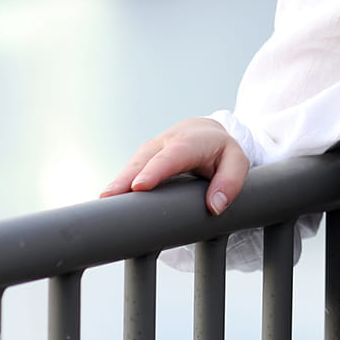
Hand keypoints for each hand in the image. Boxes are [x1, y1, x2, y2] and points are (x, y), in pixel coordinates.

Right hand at [100, 118, 250, 214]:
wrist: (203, 133)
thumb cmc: (221, 151)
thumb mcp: (237, 162)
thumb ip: (230, 182)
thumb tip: (215, 206)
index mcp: (189, 142)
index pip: (171, 157)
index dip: (154, 171)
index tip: (140, 186)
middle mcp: (164, 144)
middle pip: (143, 161)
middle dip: (126, 178)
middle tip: (110, 197)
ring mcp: (148, 152)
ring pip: (130, 166)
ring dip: (117, 183)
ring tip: (103, 203)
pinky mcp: (140, 161)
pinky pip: (127, 173)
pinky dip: (118, 186)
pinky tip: (107, 203)